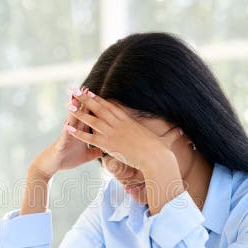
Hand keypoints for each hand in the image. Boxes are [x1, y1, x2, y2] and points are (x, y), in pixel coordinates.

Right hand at [29, 90, 102, 179]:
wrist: (51, 166)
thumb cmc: (67, 159)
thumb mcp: (86, 156)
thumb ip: (95, 150)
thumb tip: (105, 150)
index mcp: (80, 132)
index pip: (88, 116)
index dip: (93, 106)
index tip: (99, 95)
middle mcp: (73, 131)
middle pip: (79, 114)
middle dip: (83, 102)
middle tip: (86, 88)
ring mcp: (66, 136)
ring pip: (70, 121)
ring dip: (72, 110)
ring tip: (74, 99)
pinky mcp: (60, 145)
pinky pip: (64, 137)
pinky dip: (66, 131)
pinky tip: (67, 125)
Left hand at [64, 88, 182, 173]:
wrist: (156, 158)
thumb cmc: (160, 150)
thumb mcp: (161, 138)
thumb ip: (166, 133)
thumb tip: (180, 130)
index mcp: (128, 120)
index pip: (111, 105)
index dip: (99, 98)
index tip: (90, 91)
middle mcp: (119, 123)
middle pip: (98, 106)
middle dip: (84, 97)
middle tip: (73, 89)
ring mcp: (112, 133)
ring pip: (91, 119)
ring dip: (78, 111)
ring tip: (67, 104)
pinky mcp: (108, 144)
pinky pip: (89, 137)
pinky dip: (78, 132)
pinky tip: (68, 127)